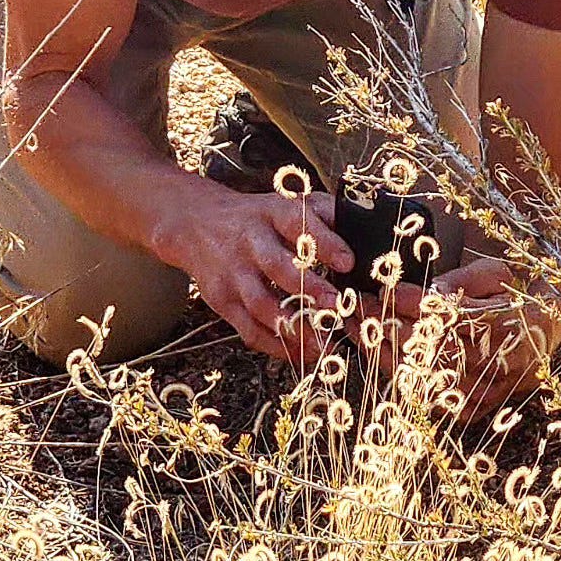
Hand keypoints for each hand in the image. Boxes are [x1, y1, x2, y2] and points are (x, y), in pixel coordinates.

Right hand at [161, 185, 353, 366]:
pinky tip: (299, 356)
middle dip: (308, 289)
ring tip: (323, 346)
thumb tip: (363, 227)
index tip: (348, 261)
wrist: (196, 225)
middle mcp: (250, 243)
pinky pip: (248, 328)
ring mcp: (233, 274)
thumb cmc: (257, 218)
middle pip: (277, 266)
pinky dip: (274, 345)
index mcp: (271, 214)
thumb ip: (324, 213)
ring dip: (292, 327)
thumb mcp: (285, 204)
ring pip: (261, 304)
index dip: (323, 242)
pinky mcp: (222, 300)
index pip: (298, 224)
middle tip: (336, 307)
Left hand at [369, 256, 560, 422]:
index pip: (440, 316)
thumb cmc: (520, 291)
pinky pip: (433, 400)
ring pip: (424, 378)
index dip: (404, 302)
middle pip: (425, 347)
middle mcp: (496, 364)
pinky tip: (382, 357)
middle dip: (383, 324)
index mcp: (505, 325)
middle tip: (355, 306)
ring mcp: (488, 390)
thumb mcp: (494, 274)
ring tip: (357, 330)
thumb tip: (416, 297)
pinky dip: (405, 378)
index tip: (377, 288)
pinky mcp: (481, 406)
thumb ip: (456, 284)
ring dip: (383, 353)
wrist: (554, 323)